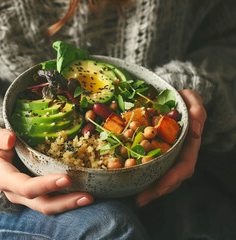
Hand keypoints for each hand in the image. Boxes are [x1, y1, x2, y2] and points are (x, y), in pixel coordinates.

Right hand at [0, 126, 92, 214]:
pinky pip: (54, 199)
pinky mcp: (38, 193)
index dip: (45, 185)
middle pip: (43, 204)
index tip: (66, 178)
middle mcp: (18, 193)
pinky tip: (85, 192)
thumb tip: (9, 138)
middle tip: (87, 195)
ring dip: (70, 204)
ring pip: (50, 206)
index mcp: (6, 180)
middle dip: (65, 202)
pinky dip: (69, 198)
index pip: (26, 187)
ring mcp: (29, 196)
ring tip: (90, 197)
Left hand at [136, 89, 206, 206]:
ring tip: (132, 197)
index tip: (161, 188)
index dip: (173, 178)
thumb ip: (197, 111)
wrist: (169, 99)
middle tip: (139, 200)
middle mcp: (177, 154)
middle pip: (170, 178)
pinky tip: (127, 182)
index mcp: (188, 145)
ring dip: (147, 189)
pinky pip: (148, 168)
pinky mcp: (153, 153)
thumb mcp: (191, 100)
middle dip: (156, 191)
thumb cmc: (181, 100)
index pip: (184, 167)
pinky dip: (140, 176)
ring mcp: (166, 156)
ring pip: (159, 177)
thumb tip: (196, 132)